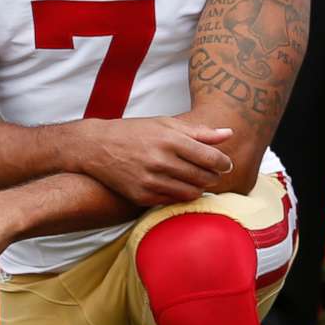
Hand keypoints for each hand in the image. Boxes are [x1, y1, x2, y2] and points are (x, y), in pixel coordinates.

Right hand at [71, 116, 235, 205]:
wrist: (96, 147)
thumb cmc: (134, 132)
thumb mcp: (165, 124)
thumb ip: (199, 131)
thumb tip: (229, 133)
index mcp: (169, 140)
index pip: (210, 158)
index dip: (223, 163)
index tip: (225, 164)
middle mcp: (160, 161)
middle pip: (203, 177)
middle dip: (214, 176)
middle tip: (213, 173)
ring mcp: (150, 181)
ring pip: (191, 192)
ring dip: (199, 187)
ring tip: (197, 179)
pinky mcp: (141, 196)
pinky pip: (173, 200)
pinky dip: (181, 194)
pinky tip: (178, 185)